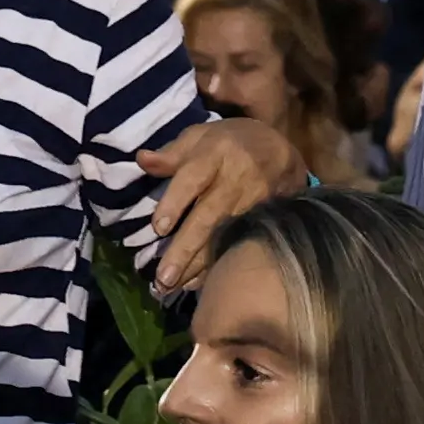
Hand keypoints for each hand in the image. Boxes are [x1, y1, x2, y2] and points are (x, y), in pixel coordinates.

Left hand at [136, 113, 302, 290]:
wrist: (282, 152)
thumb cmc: (231, 143)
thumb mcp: (202, 136)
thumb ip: (172, 153)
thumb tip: (141, 160)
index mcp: (215, 153)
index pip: (193, 178)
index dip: (176, 202)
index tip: (158, 228)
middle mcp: (235, 181)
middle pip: (208, 216)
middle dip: (185, 248)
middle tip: (163, 277)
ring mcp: (252, 205)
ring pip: (222, 239)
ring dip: (196, 266)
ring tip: (171, 287)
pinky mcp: (262, 223)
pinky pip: (237, 248)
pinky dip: (215, 268)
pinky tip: (194, 284)